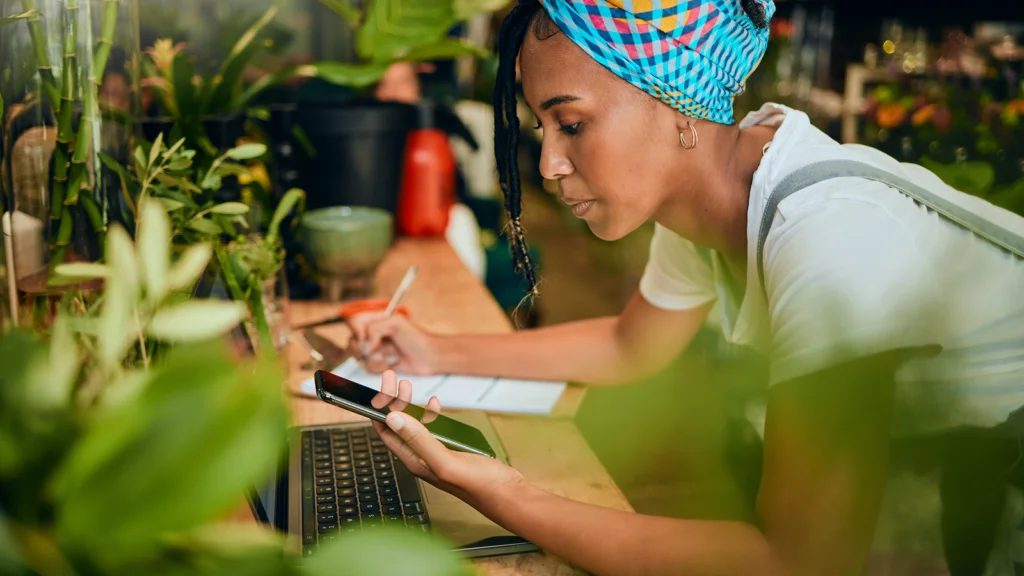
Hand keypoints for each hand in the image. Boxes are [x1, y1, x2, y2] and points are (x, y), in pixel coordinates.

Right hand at [347, 312, 438, 374]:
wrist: (430, 358)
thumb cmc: (417, 338)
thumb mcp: (396, 323)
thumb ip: (375, 329)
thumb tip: (364, 345)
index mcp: (376, 320)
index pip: (354, 321)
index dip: (357, 330)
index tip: (365, 337)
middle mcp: (373, 334)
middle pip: (352, 341)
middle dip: (364, 349)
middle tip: (377, 350)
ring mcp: (375, 349)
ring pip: (360, 356)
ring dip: (375, 360)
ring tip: (389, 358)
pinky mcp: (379, 364)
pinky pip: (368, 367)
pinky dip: (379, 368)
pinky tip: (392, 364)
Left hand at [371, 371, 524, 511]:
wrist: (509, 495)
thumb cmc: (481, 486)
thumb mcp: (446, 461)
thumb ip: (420, 440)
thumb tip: (392, 419)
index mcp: (415, 461)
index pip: (386, 433)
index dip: (378, 410)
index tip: (378, 389)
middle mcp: (422, 458)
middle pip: (397, 425)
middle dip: (391, 401)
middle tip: (392, 377)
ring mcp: (436, 453)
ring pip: (414, 425)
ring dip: (408, 404)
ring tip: (407, 386)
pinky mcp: (451, 450)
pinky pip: (433, 429)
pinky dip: (431, 414)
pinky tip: (435, 404)